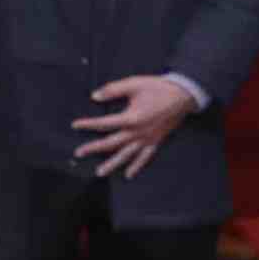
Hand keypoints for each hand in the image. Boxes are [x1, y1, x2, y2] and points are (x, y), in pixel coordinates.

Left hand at [73, 71, 207, 174]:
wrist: (183, 95)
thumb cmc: (157, 88)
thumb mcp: (133, 84)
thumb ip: (112, 90)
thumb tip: (94, 96)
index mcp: (131, 118)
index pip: (104, 123)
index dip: (88, 124)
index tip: (75, 125)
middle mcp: (138, 132)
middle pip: (112, 143)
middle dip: (94, 148)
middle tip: (79, 153)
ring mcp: (147, 139)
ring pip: (127, 155)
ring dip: (112, 164)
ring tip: (99, 172)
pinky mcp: (156, 142)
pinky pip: (145, 158)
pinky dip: (136, 167)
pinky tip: (128, 175)